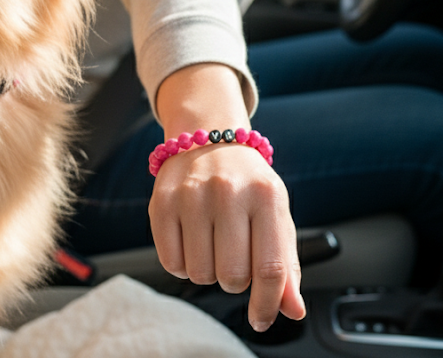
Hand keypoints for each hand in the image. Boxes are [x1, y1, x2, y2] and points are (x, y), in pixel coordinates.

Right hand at [148, 137, 304, 332]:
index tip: (261, 319)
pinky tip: (191, 240)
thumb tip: (293, 311)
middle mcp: (228, 190)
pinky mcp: (162, 201)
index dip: (267, 304)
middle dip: (235, 281)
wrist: (209, 136)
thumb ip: (286, 265)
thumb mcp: (276, 215)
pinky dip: (182, 264)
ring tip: (211, 243)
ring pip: (200, 274)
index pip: (271, 269)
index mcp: (265, 195)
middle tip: (233, 257)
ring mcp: (191, 194)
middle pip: (232, 277)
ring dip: (207, 271)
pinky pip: (171, 263)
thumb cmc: (248, 184)